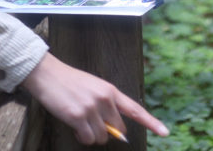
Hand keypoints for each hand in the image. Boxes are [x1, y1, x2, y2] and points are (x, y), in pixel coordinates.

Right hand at [22, 53, 168, 144]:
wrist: (48, 74)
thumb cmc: (70, 82)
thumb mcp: (94, 87)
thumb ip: (107, 105)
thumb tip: (115, 131)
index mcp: (110, 90)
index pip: (135, 109)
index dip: (151, 122)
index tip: (164, 132)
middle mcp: (104, 99)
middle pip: (117, 129)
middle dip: (107, 132)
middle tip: (92, 123)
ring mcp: (91, 108)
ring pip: (101, 137)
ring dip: (92, 135)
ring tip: (80, 122)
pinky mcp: (77, 117)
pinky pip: (87, 138)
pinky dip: (82, 137)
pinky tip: (74, 126)